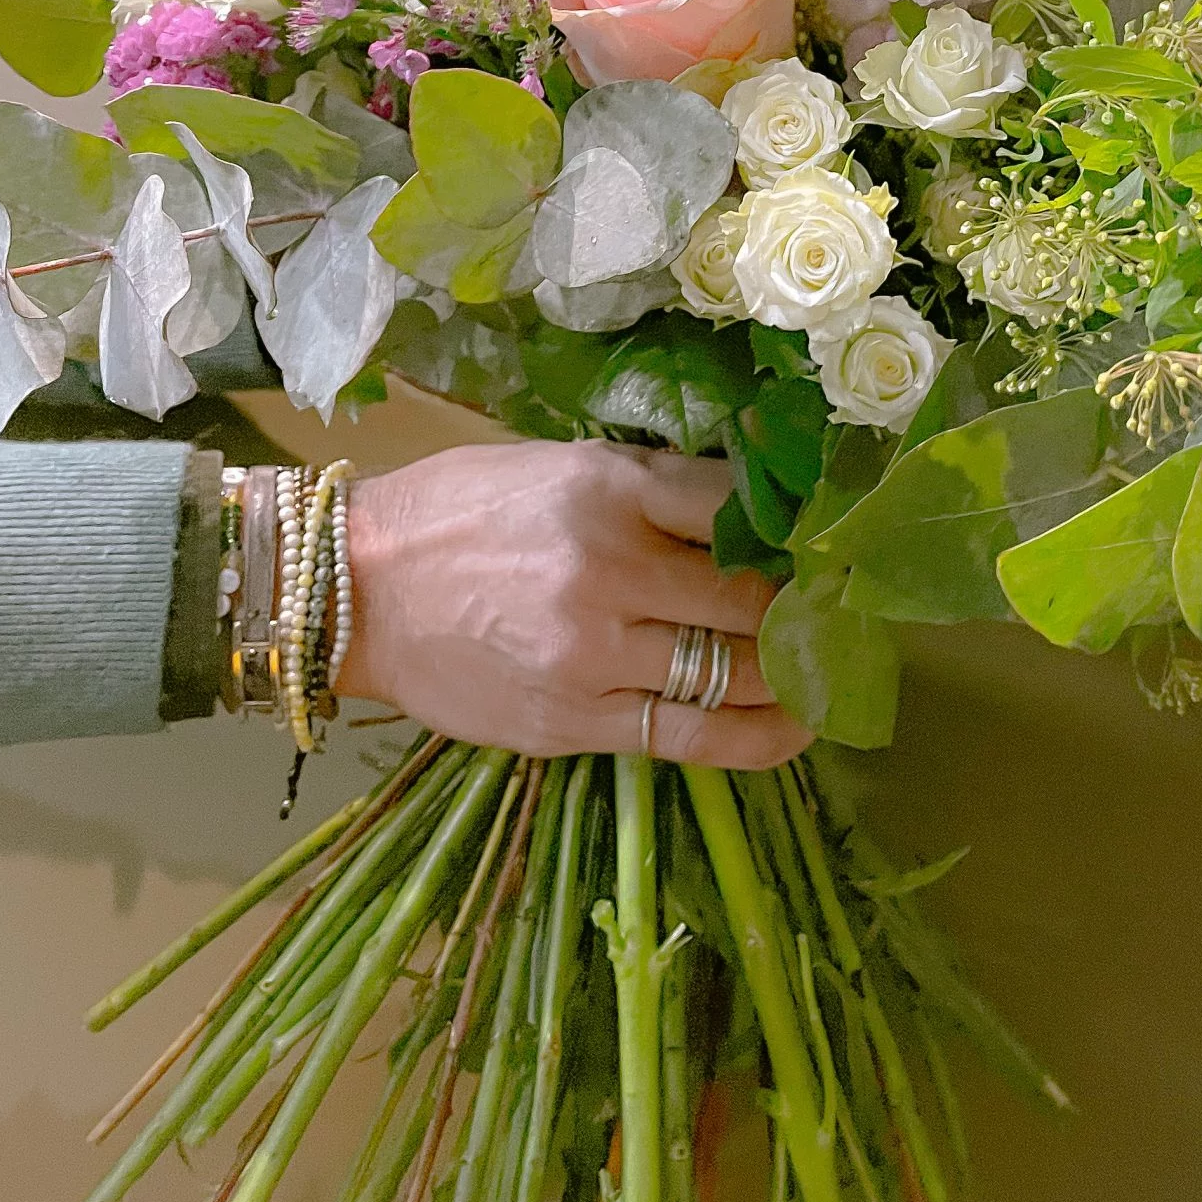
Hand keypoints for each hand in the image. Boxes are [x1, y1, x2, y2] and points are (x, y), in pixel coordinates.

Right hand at [335, 440, 810, 768]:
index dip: (796, 529)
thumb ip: (656, 488)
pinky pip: (688, 736)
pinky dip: (756, 736)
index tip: (830, 542)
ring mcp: (592, 656)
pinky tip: (795, 728)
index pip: (737, 508)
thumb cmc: (460, 512)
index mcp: (607, 489)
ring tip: (832, 669)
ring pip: (733, 671)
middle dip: (810, 606)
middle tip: (846, 610)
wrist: (355, 591)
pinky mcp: (572, 723)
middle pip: (749, 596)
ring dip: (795, 672)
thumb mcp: (563, 465)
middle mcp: (609, 571)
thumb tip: (753, 510)